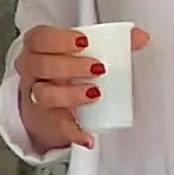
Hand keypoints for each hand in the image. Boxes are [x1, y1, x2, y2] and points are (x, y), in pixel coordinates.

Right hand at [13, 23, 145, 152]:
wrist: (50, 106)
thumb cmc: (66, 71)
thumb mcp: (82, 54)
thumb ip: (112, 43)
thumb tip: (141, 37)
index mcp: (38, 48)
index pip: (39, 38)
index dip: (58, 39)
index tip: (84, 42)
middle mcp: (32, 71)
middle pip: (41, 64)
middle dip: (69, 65)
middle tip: (98, 68)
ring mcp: (36, 96)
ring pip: (44, 94)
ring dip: (70, 94)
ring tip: (95, 94)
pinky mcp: (48, 120)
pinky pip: (58, 126)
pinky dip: (74, 132)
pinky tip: (88, 137)